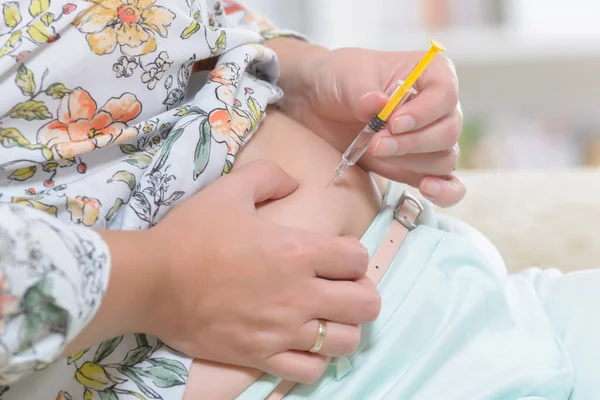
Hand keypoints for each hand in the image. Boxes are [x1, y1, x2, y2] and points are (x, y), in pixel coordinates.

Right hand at [144, 160, 378, 382]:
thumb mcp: (230, 190)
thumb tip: (295, 181)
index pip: (358, 258)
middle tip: (341, 287)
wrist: (152, 281)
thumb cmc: (192, 234)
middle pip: (366, 304)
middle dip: (361, 293)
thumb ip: (269, 176)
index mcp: (296, 251)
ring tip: (326, 318)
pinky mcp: (261, 356)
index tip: (337, 255)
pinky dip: (315, 359)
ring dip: (343, 328)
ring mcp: (281, 330)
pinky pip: (310, 371)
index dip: (352, 255)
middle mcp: (298, 294)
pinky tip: (303, 344)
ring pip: (346, 342)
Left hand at [277, 44, 465, 206]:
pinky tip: (426, 189)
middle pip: (448, 131)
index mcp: (430, 73)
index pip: (445, 94)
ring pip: (444, 158)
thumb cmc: (341, 78)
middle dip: (411, 143)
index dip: (423, 113)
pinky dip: (444, 191)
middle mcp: (439, 106)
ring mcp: (432, 138)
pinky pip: (448, 183)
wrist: (321, 103)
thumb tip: (379, 105)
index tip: (393, 123)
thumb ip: (363, 92)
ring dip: (411, 162)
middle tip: (376, 144)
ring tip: (377, 152)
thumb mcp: (347, 76)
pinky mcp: (419, 165)